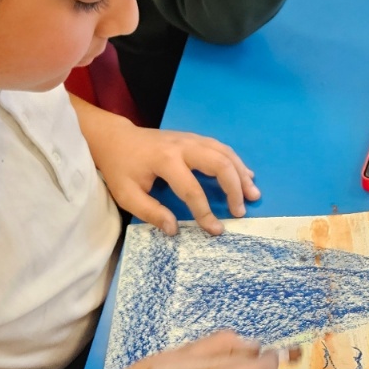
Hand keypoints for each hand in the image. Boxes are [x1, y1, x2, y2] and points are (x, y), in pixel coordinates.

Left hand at [73, 102, 259, 233]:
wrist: (115, 138)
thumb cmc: (120, 168)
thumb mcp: (127, 194)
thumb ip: (150, 212)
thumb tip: (174, 230)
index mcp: (165, 160)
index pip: (192, 189)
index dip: (205, 212)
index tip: (215, 230)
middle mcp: (183, 146)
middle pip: (218, 163)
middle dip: (234, 188)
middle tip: (241, 210)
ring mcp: (190, 138)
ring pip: (224, 153)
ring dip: (241, 174)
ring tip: (253, 194)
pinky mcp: (194, 138)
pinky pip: (221, 148)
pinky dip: (236, 162)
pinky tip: (246, 176)